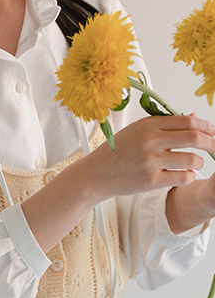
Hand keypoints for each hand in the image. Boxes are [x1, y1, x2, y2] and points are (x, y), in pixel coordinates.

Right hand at [88, 113, 214, 201]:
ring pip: (192, 159)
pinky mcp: (151, 180)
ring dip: (200, 162)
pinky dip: (190, 176)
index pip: (187, 121)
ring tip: (195, 163)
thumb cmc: (116, 153)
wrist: (95, 174)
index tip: (213, 131)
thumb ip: (164, 124)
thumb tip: (194, 117)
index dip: (206, 126)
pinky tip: (185, 175)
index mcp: (148, 125)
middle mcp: (150, 141)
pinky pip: (183, 177)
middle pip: (195, 137)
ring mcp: (151, 161)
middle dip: (212, 143)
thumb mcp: (136, 131)